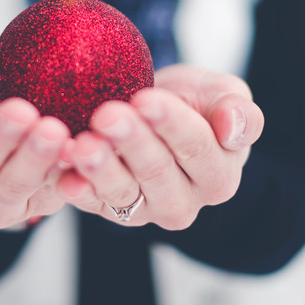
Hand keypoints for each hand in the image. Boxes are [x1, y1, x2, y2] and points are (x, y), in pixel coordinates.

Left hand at [57, 65, 263, 229]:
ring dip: (101, 169)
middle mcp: (183, 201)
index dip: (171, 123)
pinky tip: (64, 177)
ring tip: (83, 146)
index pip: (197, 147)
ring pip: (123, 192)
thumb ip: (240, 112)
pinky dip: (77, 190)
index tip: (146, 99)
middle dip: (131, 141)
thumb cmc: (193, 102)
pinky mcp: (108, 210)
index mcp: (219, 175)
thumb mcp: (223, 95)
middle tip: (108, 115)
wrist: (153, 111)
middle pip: (157, 172)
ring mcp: (144, 209)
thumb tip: (232, 128)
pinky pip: (92, 203)